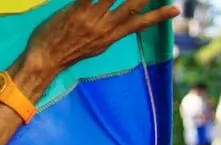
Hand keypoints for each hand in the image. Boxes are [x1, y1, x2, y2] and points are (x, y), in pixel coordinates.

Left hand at [24, 0, 179, 73]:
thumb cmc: (64, 54)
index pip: (139, 24)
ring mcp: (91, 19)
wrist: (44, 63)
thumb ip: (106, 34)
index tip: (176, 9)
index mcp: (110, 37)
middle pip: (133, 6)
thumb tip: (116, 27)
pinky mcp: (76, 12)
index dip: (158, 16)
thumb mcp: (93, 47)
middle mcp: (104, 28)